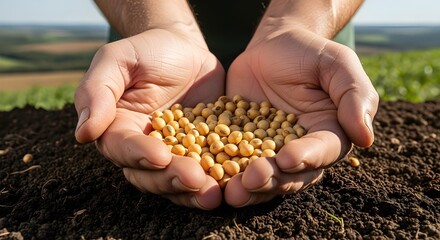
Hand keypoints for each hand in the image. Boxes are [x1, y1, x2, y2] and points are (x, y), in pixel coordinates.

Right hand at [74, 29, 224, 208]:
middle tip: (194, 178)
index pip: (121, 148)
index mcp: (117, 129)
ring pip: (176, 182)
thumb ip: (97, 91)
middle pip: (149, 175)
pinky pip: (206, 172)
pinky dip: (216, 182)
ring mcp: (174, 154)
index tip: (159, 155)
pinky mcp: (201, 153)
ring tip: (213, 193)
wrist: (185, 50)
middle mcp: (142, 149)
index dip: (138, 155)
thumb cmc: (147, 51)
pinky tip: (229, 187)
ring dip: (193, 191)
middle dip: (171, 179)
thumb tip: (83, 133)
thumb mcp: (117, 59)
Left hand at [224, 27, 378, 206]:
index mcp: (329, 134)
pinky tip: (209, 176)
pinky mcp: (242, 145)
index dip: (307, 157)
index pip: (323, 152)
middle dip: (272, 180)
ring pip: (263, 177)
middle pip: (291, 175)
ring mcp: (269, 150)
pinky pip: (234, 162)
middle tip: (251, 180)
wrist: (272, 46)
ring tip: (230, 192)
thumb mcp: (337, 63)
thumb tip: (365, 137)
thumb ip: (354, 95)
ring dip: (248, 187)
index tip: (287, 157)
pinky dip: (223, 171)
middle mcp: (301, 150)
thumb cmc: (310, 53)